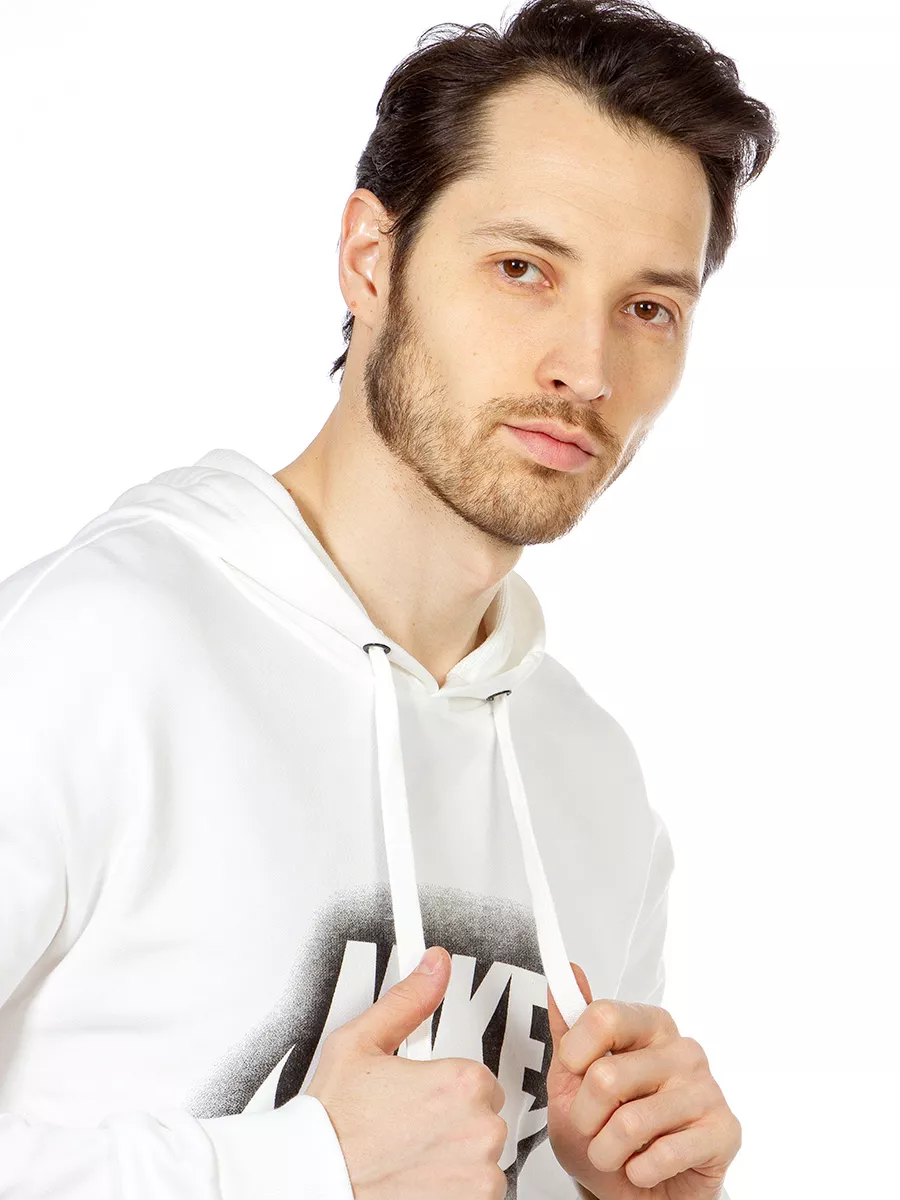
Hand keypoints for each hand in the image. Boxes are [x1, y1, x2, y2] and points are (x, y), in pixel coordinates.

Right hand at [306, 946, 507, 1199]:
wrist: (315, 1182)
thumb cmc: (333, 1124)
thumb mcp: (360, 1043)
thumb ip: (408, 1000)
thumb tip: (434, 966)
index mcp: (461, 1083)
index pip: (478, 1079)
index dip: (444, 1089)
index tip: (416, 1099)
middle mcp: (479, 1130)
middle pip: (483, 1118)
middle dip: (452, 1121)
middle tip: (408, 1128)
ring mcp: (479, 1176)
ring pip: (481, 1158)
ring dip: (455, 1157)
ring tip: (410, 1157)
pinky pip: (477, 1194)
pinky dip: (454, 1190)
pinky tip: (417, 1181)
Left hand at [546, 963, 740, 1198]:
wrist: (644, 1190)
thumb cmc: (607, 1128)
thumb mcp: (572, 1078)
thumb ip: (568, 1027)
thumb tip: (569, 972)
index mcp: (649, 1025)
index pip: (603, 1017)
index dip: (574, 1054)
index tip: (574, 1074)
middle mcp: (683, 1050)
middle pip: (606, 1075)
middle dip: (584, 1116)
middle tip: (593, 1128)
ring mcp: (707, 1089)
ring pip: (629, 1123)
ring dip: (607, 1151)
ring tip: (615, 1153)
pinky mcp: (724, 1131)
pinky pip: (662, 1155)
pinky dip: (639, 1172)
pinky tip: (645, 1167)